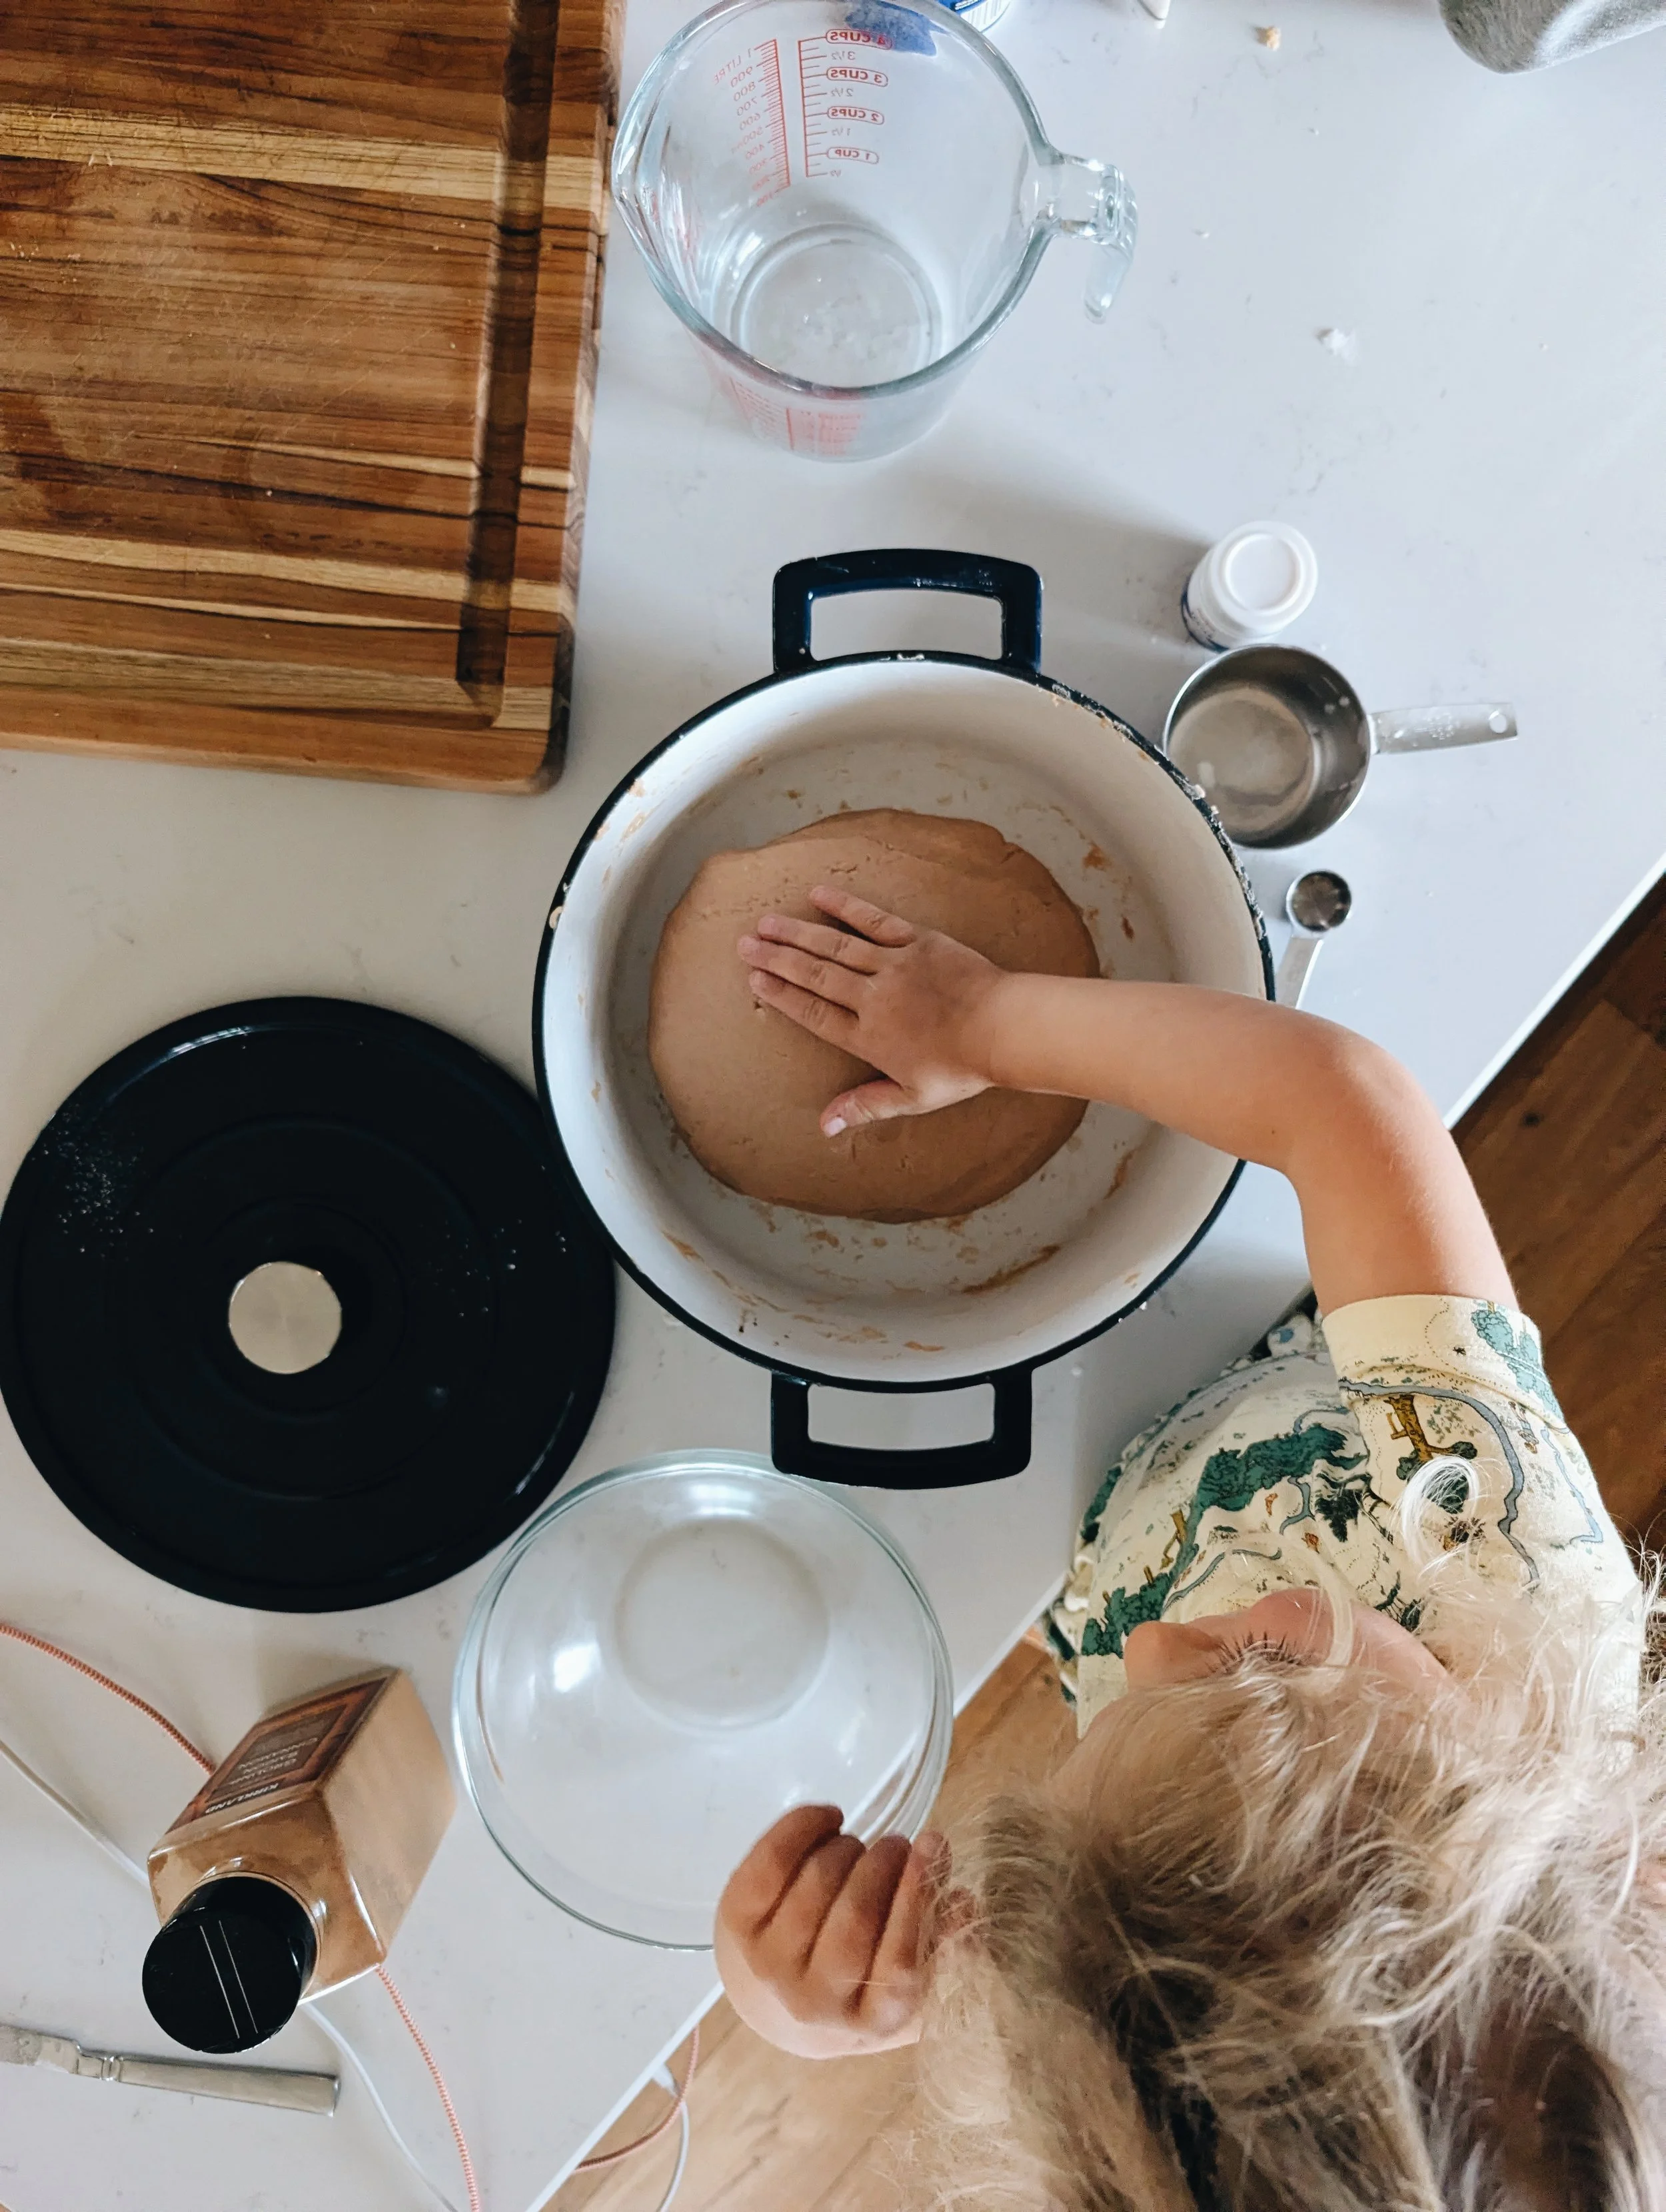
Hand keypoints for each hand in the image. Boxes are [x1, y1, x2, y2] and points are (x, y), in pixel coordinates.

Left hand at [714, 1806, 952, 2057]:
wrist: (775, 2005)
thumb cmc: (859, 1988)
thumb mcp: (913, 1986)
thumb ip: (945, 1948)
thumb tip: (962, 1902)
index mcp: (870, 2022)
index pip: (900, 1962)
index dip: (918, 1894)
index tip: (935, 1842)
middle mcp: (813, 2002)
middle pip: (855, 1917)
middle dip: (884, 1864)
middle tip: (898, 1843)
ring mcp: (768, 1964)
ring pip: (817, 1883)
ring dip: (848, 1848)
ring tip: (862, 1845)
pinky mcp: (735, 1924)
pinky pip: (770, 1862)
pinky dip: (803, 1827)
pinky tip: (829, 1818)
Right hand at [738, 884, 1005, 1133]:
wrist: (1004, 1029)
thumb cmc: (962, 1068)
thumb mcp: (912, 1098)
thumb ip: (865, 1106)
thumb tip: (823, 1125)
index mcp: (868, 1037)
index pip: (814, 1013)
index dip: (783, 996)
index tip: (755, 981)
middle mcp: (873, 998)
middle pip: (815, 975)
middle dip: (777, 960)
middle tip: (744, 945)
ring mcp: (893, 965)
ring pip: (835, 946)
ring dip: (797, 933)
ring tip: (766, 922)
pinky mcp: (917, 942)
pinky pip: (874, 920)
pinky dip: (845, 907)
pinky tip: (818, 895)